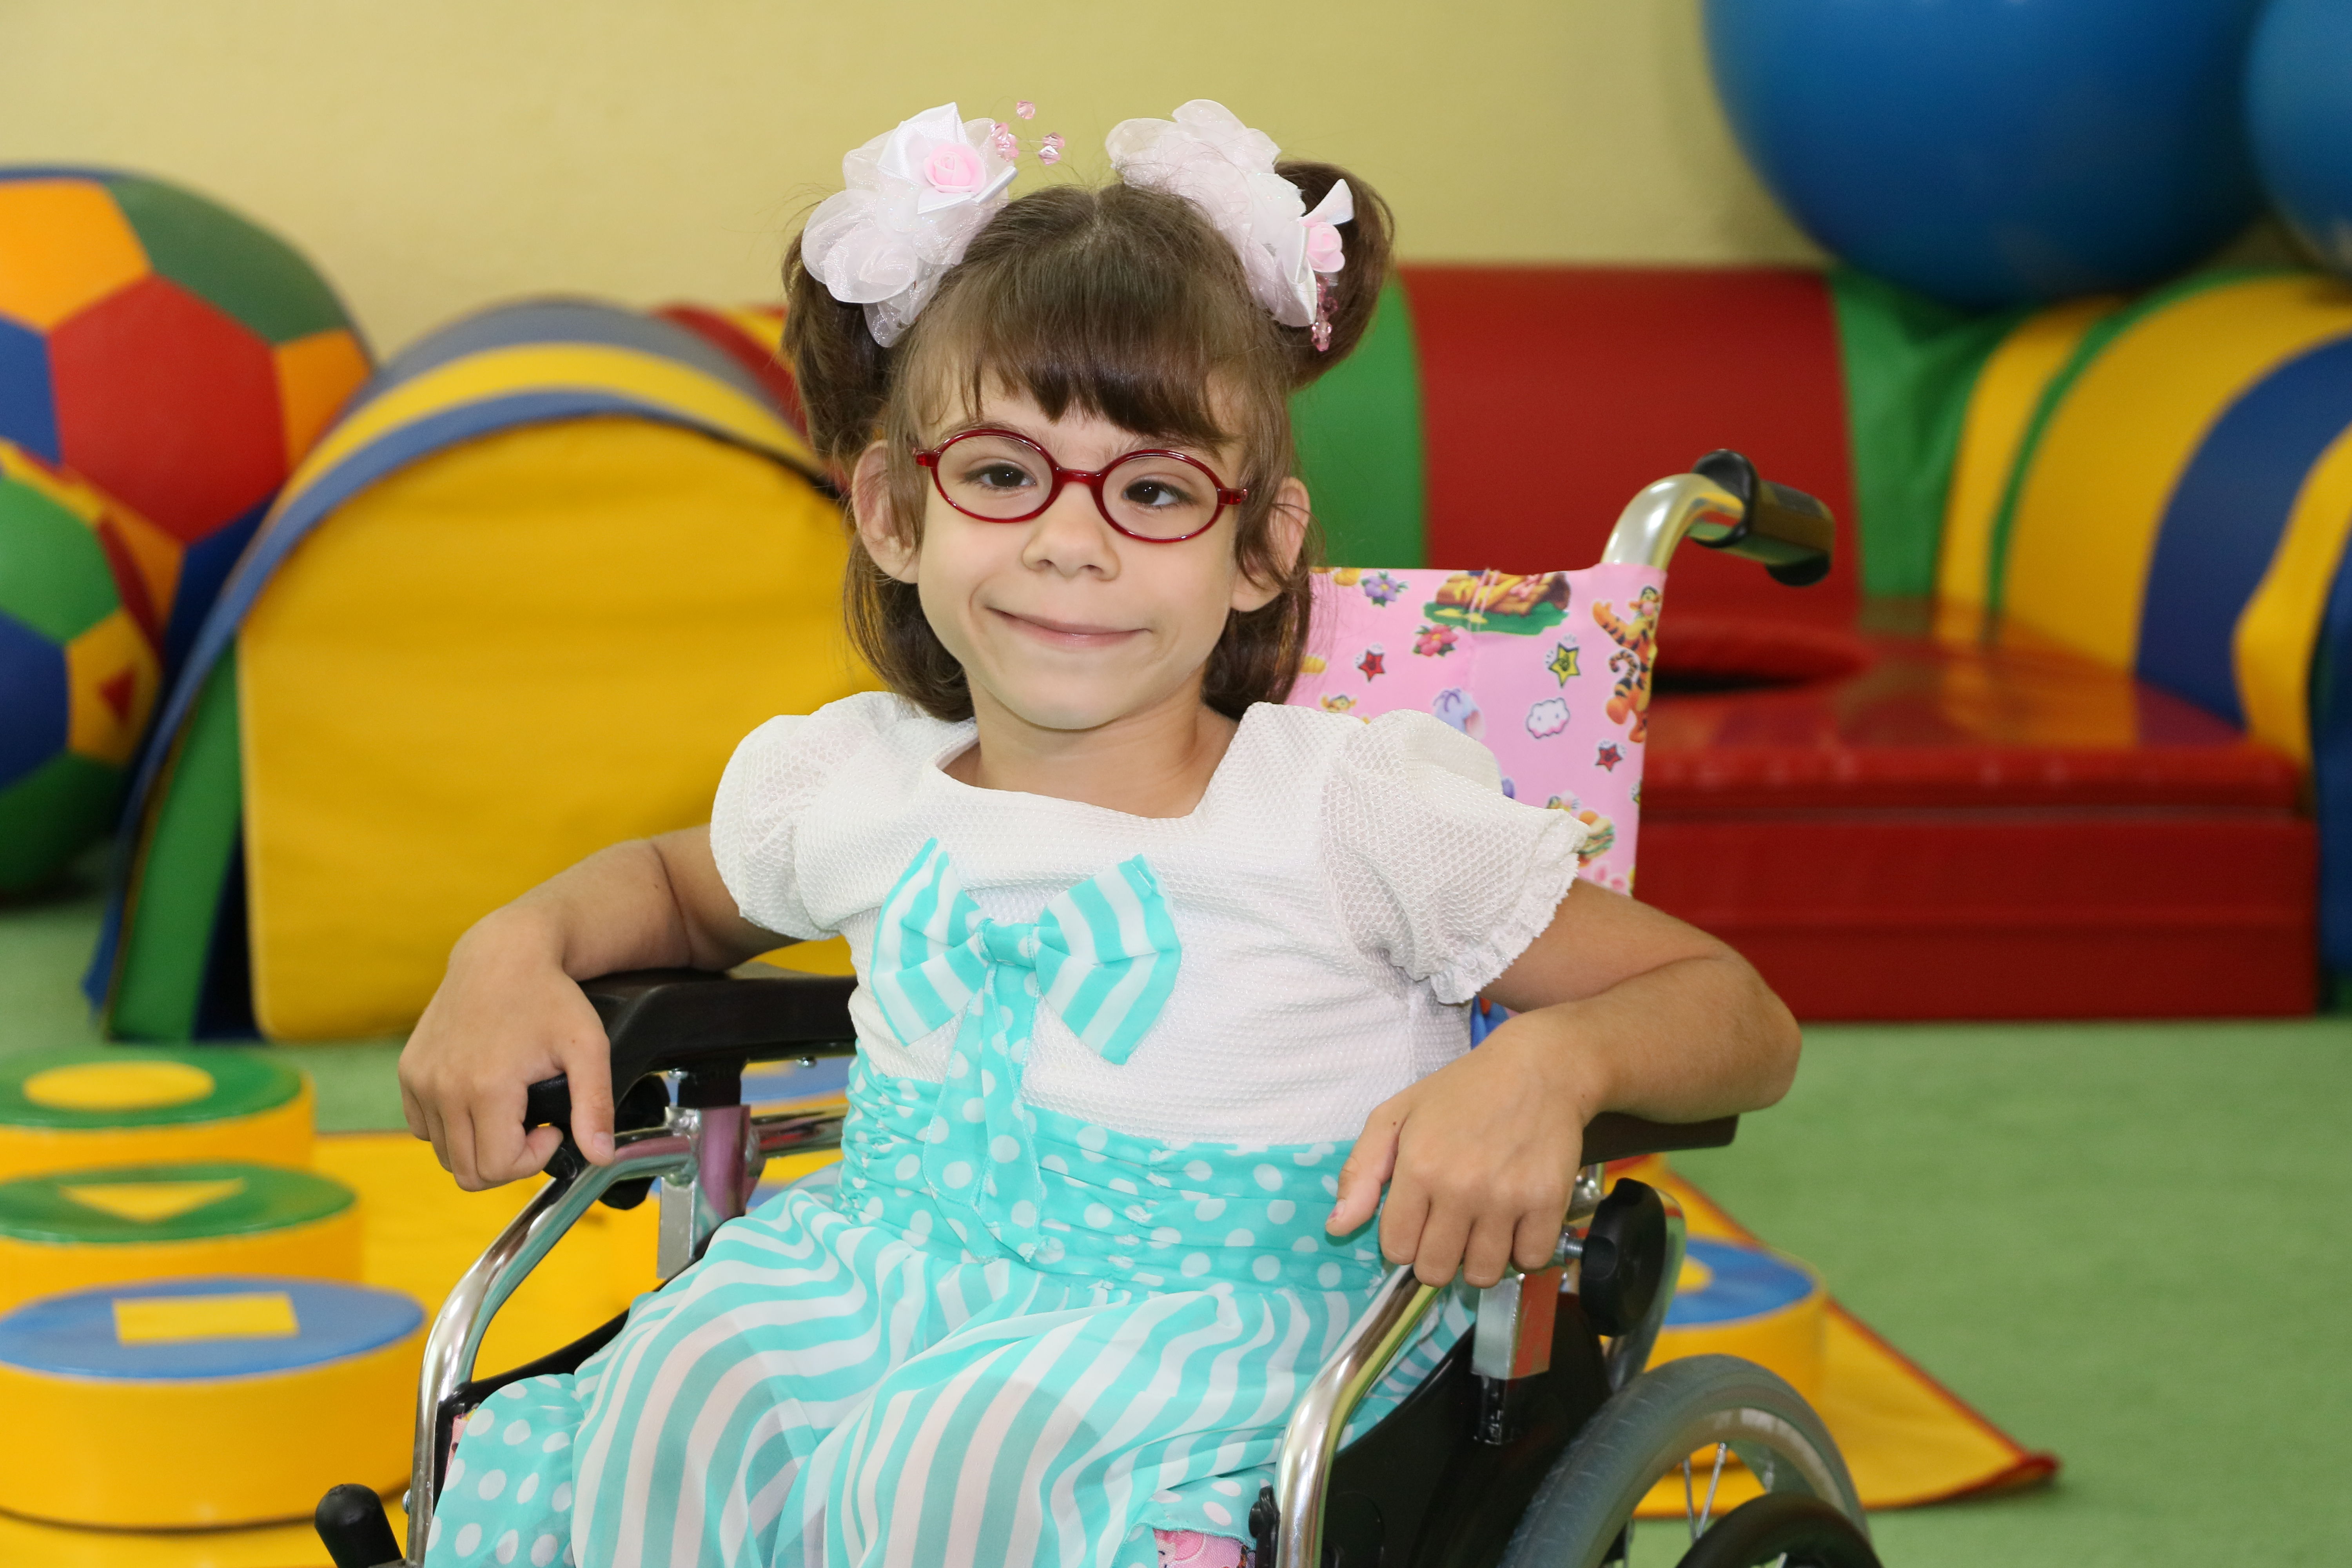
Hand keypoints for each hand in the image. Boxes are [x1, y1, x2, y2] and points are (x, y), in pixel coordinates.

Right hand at [398, 910, 616, 1190]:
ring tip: (511, 1110)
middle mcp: (443, 1088)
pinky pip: (424, 1127)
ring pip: (444, 1153)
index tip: (552, 1129)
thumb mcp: (588, 1047)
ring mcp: (420, 1080)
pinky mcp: (408, 1071)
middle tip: (533, 1126)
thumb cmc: (551, 998)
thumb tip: (602, 1158)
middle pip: (467, 1171)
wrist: (503, 954)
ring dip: (479, 1145)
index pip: (497, 1167)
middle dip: (507, 1161)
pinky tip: (483, 1099)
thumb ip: (594, 1106)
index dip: (532, 1159)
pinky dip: (452, 1127)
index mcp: (486, 1088)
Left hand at [1325, 1015, 1599, 1287]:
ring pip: (1482, 1274)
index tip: (1418, 1219)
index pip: (1397, 1249)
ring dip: (1478, 1259)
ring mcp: (1507, 1198)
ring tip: (1481, 1228)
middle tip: (1449, 1227)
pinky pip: (1530, 1261)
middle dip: (1436, 1257)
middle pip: (1436, 1270)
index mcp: (1418, 1167)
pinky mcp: (1549, 1202)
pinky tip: (1514, 1225)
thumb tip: (1337, 1228)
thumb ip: (1361, 1172)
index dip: (1403, 1240)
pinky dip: (1521, 1251)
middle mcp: (1461, 1188)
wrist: (1536, 1069)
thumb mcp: (1395, 1115)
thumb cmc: (1460, 1091)